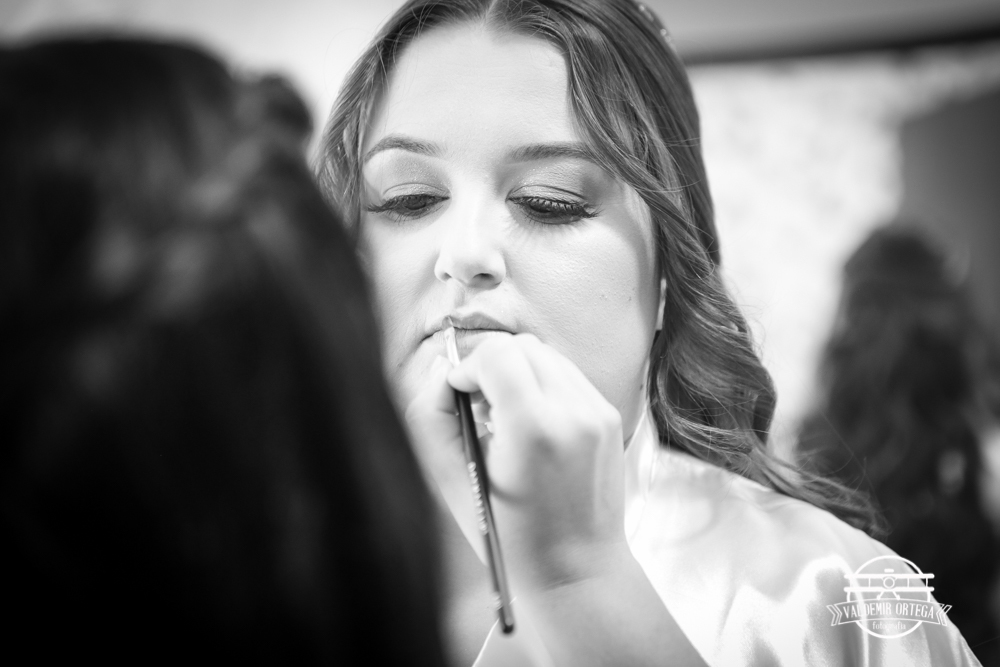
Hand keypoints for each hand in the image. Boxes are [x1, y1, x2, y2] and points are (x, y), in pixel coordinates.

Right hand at [405, 333, 627, 591]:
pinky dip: (542, 388)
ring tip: (506, 420)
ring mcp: (597, 413)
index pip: (497, 354)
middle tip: (481, 410)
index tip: (460, 396)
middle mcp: (573, 413)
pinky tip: (532, 428)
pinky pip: (567, 377)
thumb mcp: (451, 480)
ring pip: (546, 356)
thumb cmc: (508, 536)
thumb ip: (432, 416)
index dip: (468, 368)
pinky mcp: (608, 418)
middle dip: (492, 368)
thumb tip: (443, 371)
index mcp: (534, 429)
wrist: (575, 571)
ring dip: (518, 375)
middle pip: (522, 347)